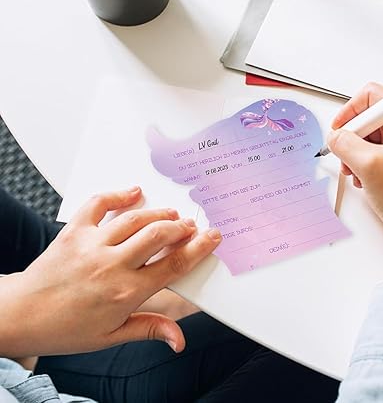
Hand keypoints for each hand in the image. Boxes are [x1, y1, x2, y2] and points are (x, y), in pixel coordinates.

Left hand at [0, 187, 220, 357]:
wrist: (20, 316)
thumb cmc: (65, 328)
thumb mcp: (111, 336)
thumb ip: (150, 329)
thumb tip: (179, 339)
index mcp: (125, 293)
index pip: (173, 266)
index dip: (198, 249)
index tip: (212, 237)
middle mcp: (111, 265)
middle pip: (158, 236)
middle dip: (182, 227)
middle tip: (192, 226)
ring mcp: (92, 244)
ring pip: (135, 219)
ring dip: (159, 213)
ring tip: (172, 214)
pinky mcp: (74, 231)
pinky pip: (99, 204)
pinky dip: (118, 194)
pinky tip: (134, 192)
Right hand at [328, 83, 382, 290]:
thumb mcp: (367, 163)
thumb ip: (344, 142)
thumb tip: (334, 135)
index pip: (373, 95)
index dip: (351, 110)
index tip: (340, 128)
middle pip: (368, 117)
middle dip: (352, 138)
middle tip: (348, 155)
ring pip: (367, 136)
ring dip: (354, 153)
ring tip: (356, 171)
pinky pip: (372, 151)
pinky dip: (362, 162)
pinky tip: (364, 177)